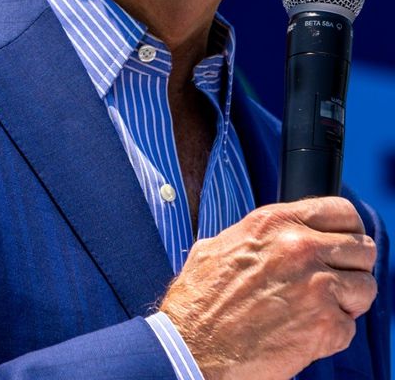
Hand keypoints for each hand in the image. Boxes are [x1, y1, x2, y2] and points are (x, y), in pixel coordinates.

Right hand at [160, 196, 376, 379]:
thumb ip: (254, 237)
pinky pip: (350, 326)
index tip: (340, 245)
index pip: (340, 211)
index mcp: (273, 224)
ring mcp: (317, 286)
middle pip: (363, 248)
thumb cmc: (199, 303)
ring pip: (366, 287)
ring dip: (346, 301)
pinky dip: (331, 333)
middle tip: (330, 282)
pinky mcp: (327, 324)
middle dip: (350, 267)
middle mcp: (299, 247)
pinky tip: (301, 332)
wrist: (193, 347)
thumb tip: (273, 237)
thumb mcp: (216, 248)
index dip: (346, 230)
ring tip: (314, 310)